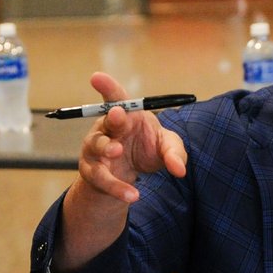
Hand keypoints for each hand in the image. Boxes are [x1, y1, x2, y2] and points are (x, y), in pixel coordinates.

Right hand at [75, 71, 187, 204]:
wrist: (129, 176)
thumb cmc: (148, 149)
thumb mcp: (166, 148)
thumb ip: (175, 154)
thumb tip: (180, 170)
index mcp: (126, 115)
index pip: (115, 97)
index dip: (107, 86)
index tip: (97, 77)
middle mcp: (107, 128)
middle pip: (106, 119)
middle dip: (112, 116)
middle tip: (118, 115)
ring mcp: (95, 148)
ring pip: (97, 146)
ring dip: (106, 147)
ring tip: (117, 151)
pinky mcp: (92, 171)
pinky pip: (102, 178)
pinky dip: (117, 187)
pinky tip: (133, 195)